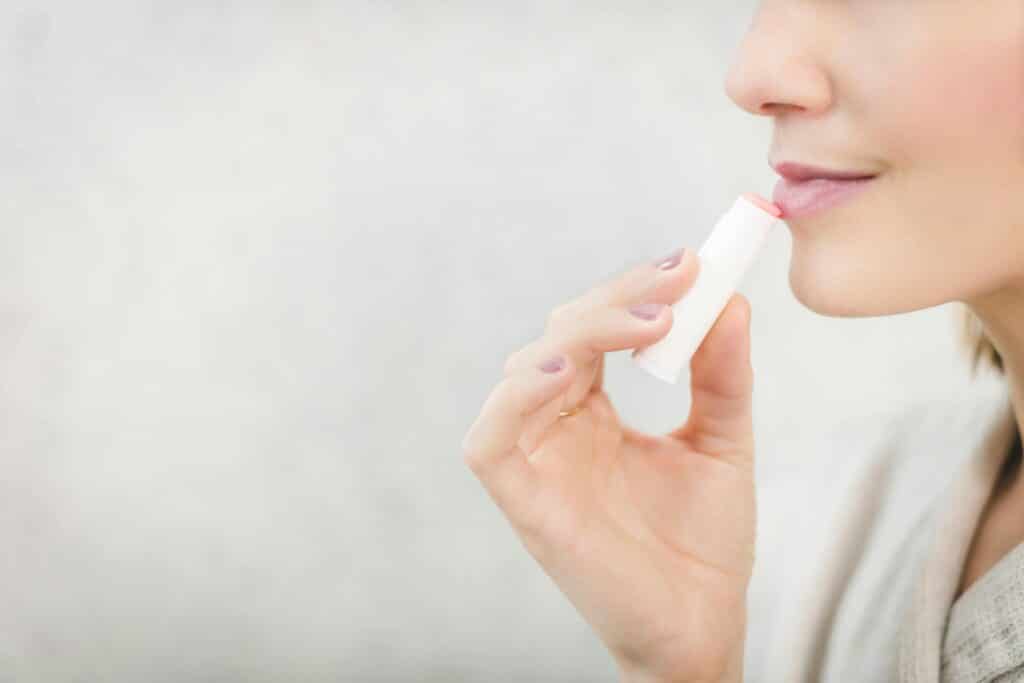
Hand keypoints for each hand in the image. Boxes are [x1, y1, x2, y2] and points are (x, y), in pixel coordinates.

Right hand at [461, 247, 755, 682]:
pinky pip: (490, 439)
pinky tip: (570, 369)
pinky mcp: (520, 500)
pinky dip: (518, 396)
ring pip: (523, 371)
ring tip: (648, 324)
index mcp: (593, 411)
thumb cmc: (704, 543)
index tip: (691, 264)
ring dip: (581, 334)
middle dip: (616, 301)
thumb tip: (729, 302)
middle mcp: (556, 426)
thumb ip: (722, 376)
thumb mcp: (724, 441)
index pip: (596, 330)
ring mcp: (535, 461)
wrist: (702, 624)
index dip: (634, 292)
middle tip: (677, 281)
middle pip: (561, 336)